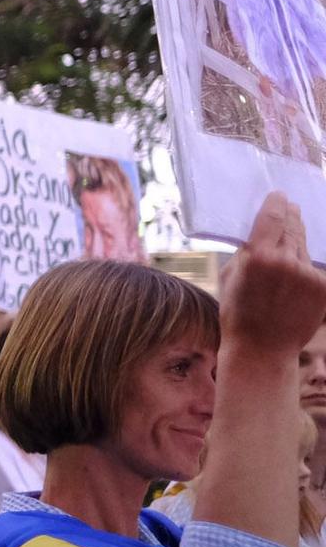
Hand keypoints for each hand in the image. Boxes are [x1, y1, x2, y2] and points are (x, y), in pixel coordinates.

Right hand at [222, 192, 325, 359]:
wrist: (262, 350)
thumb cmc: (238, 314)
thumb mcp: (229, 278)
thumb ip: (246, 252)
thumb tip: (259, 233)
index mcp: (258, 256)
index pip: (274, 216)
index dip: (277, 203)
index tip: (279, 196)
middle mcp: (286, 261)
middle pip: (294, 227)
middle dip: (291, 217)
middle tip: (290, 210)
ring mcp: (308, 274)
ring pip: (305, 248)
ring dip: (298, 244)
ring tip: (287, 253)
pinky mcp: (323, 287)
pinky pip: (314, 268)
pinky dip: (306, 270)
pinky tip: (294, 281)